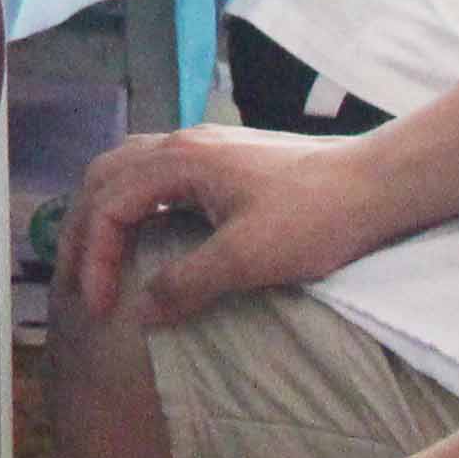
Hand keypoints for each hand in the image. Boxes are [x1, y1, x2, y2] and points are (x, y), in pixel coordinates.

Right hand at [59, 123, 403, 337]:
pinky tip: (146, 235)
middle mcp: (181, 144)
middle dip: (82, 229)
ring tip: (99, 257)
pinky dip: (134, 206)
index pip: (109, 205)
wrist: (379, 183)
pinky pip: (155, 175)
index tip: (100, 307)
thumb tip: (140, 312)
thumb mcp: (250, 259)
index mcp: (179, 161)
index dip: (94, 258)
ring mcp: (203, 147)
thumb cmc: (317, 217)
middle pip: (104, 177)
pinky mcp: (223, 159)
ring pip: (128, 170)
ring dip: (105, 213)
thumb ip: (188, 283)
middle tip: (78, 282)